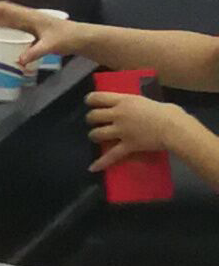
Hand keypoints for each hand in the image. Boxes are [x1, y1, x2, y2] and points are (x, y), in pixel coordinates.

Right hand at [0, 2, 81, 63]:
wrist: (82, 37)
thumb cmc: (69, 37)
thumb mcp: (51, 45)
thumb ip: (34, 52)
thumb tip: (19, 61)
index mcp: (29, 16)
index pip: (4, 8)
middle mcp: (27, 17)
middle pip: (1, 14)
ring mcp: (30, 23)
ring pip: (6, 20)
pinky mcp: (32, 30)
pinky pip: (12, 27)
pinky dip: (1, 31)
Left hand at [88, 89, 204, 172]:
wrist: (175, 128)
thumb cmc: (168, 112)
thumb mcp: (147, 102)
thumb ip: (135, 105)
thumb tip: (135, 109)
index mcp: (124, 101)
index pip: (98, 97)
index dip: (90, 100)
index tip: (89, 103)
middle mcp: (118, 115)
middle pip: (93, 116)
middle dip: (92, 119)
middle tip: (96, 121)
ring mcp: (121, 131)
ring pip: (96, 134)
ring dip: (94, 136)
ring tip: (97, 137)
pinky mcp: (127, 145)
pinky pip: (110, 155)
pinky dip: (101, 162)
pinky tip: (92, 168)